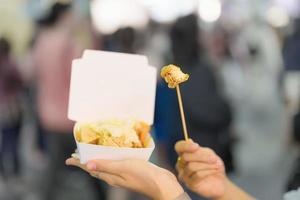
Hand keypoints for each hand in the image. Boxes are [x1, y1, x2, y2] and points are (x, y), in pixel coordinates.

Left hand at [66, 158, 183, 199]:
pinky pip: (115, 164)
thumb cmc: (143, 175)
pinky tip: (112, 153)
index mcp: (110, 176)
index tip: (68, 158)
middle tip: (77, 154)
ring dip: (96, 159)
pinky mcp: (130, 171)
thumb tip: (87, 166)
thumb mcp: (123, 167)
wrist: (161, 183)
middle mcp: (114, 176)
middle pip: (95, 168)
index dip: (79, 163)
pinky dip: (109, 158)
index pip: (90, 169)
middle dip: (85, 161)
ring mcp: (122, 175)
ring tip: (91, 152)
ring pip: (105, 166)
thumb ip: (106, 166)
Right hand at [175, 140, 225, 198]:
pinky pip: (197, 175)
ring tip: (217, 165)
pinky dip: (208, 171)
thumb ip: (199, 150)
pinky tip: (216, 170)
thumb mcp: (209, 154)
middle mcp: (181, 165)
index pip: (178, 147)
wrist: (221, 181)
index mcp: (184, 154)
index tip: (197, 146)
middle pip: (185, 157)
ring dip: (207, 165)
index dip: (185, 146)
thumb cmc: (213, 165)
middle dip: (201, 156)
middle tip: (214, 158)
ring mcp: (184, 175)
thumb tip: (189, 141)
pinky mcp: (190, 184)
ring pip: (191, 166)